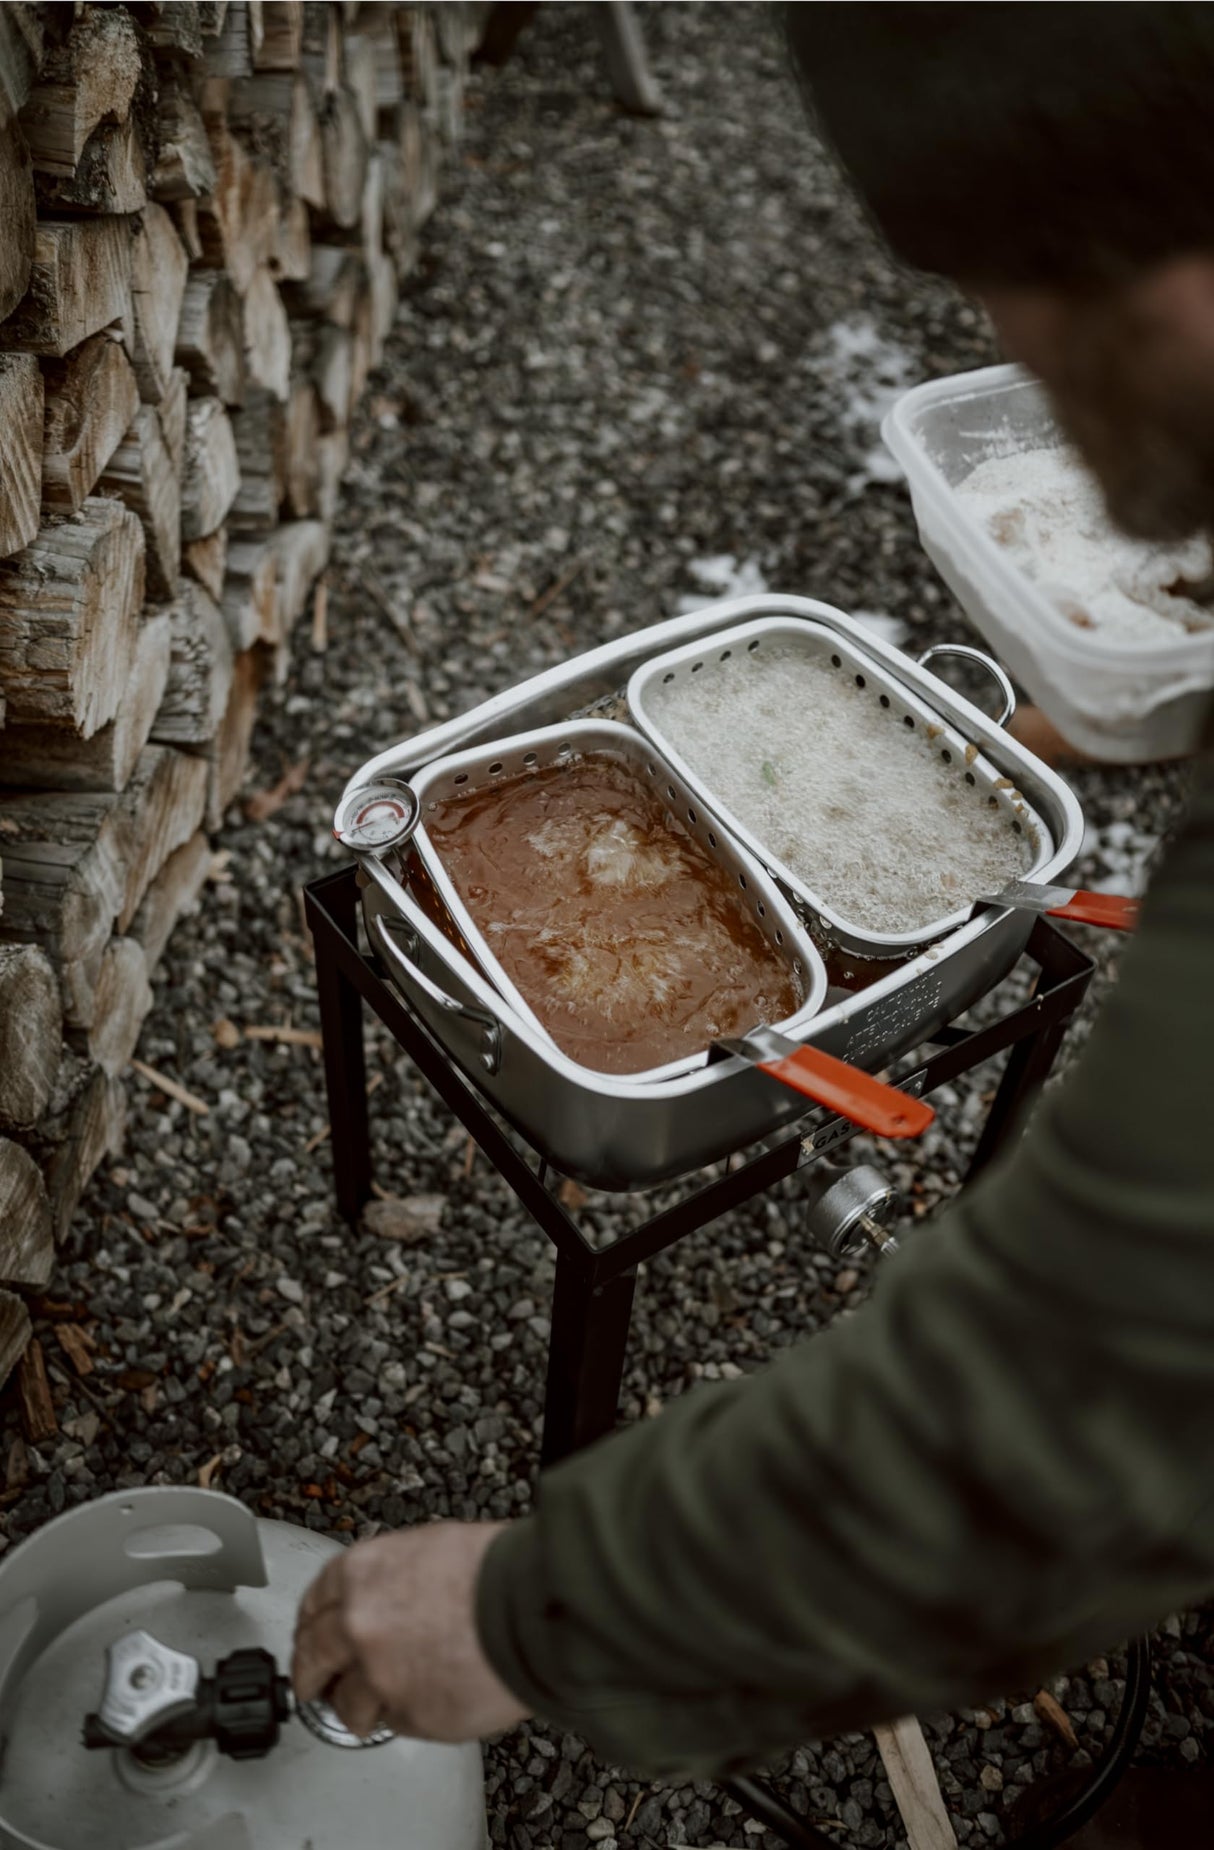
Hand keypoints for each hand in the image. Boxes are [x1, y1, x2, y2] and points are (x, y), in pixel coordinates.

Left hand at [291, 1519, 530, 1740]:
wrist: (533, 1606)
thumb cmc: (496, 1571)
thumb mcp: (429, 1548)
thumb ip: (388, 1579)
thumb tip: (380, 1601)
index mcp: (360, 1573)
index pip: (312, 1605)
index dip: (310, 1626)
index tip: (311, 1639)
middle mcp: (357, 1624)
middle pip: (312, 1659)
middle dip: (312, 1676)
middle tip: (316, 1687)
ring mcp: (379, 1674)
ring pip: (349, 1704)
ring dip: (361, 1705)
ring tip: (385, 1701)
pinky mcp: (409, 1715)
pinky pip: (395, 1723)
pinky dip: (408, 1716)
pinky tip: (432, 1697)